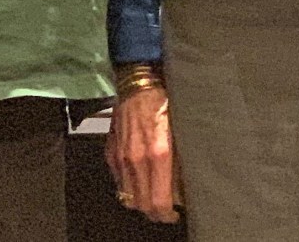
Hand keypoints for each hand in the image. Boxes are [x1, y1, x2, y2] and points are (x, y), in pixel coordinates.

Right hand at [105, 84, 181, 223]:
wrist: (138, 83)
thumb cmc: (165, 100)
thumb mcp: (183, 130)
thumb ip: (183, 159)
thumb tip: (186, 184)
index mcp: (159, 155)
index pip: (158, 201)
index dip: (166, 214)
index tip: (174, 214)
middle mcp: (137, 160)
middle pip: (141, 204)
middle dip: (154, 212)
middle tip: (166, 211)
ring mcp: (121, 158)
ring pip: (128, 196)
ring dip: (141, 202)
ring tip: (153, 197)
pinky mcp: (111, 152)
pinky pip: (118, 181)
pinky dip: (129, 187)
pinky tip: (140, 181)